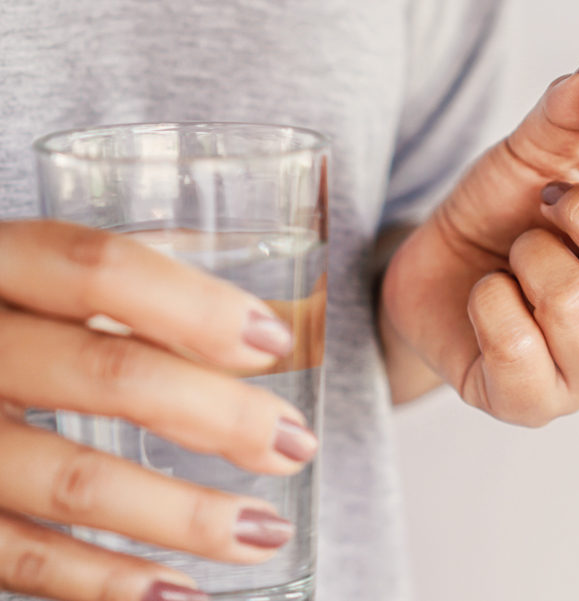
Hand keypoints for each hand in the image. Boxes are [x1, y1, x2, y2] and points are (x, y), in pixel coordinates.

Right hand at [0, 221, 317, 600]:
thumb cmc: (3, 318)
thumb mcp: (41, 278)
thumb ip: (135, 284)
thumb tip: (274, 312)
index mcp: (0, 265)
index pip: (98, 270)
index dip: (195, 306)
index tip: (273, 342)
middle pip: (107, 373)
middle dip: (218, 414)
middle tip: (294, 443)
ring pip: (73, 480)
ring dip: (184, 515)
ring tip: (266, 531)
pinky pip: (23, 559)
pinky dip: (107, 583)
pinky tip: (179, 593)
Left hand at [379, 55, 578, 423]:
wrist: (436, 276)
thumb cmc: (504, 217)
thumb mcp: (533, 157)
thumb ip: (570, 114)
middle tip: (545, 201)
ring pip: (574, 306)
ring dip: (527, 259)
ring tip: (515, 257)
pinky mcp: (532, 407)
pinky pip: (516, 346)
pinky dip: (488, 303)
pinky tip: (487, 299)